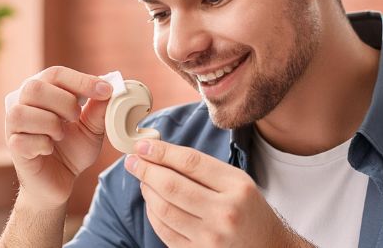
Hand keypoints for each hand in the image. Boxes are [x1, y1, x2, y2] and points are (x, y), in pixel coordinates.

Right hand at [4, 66, 111, 208]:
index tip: (106, 91)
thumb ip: (99, 109)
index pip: (55, 74)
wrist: (61, 180)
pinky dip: (42, 144)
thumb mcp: (93, 128)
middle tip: (76, 117)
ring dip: (50, 124)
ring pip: (22, 112)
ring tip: (60, 135)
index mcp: (44, 92)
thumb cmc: (73, 149)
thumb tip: (109, 89)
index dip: (81, 80)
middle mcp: (24, 104)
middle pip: (34, 87)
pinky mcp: (13, 146)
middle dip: (63, 102)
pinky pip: (22, 139)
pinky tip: (49, 148)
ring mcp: (14, 125)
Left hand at [124, 140, 313, 246]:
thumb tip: (161, 153)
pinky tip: (151, 202)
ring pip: (164, 210)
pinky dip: (153, 214)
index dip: (162, 151)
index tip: (142, 144)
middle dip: (146, 170)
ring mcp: (211, 237)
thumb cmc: (250, 210)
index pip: (191, 163)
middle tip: (132, 160)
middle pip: (173, 186)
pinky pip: (165, 232)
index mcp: (236, 187)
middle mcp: (225, 212)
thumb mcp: (238, 182)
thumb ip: (203, 168)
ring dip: (147, 191)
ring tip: (143, 180)